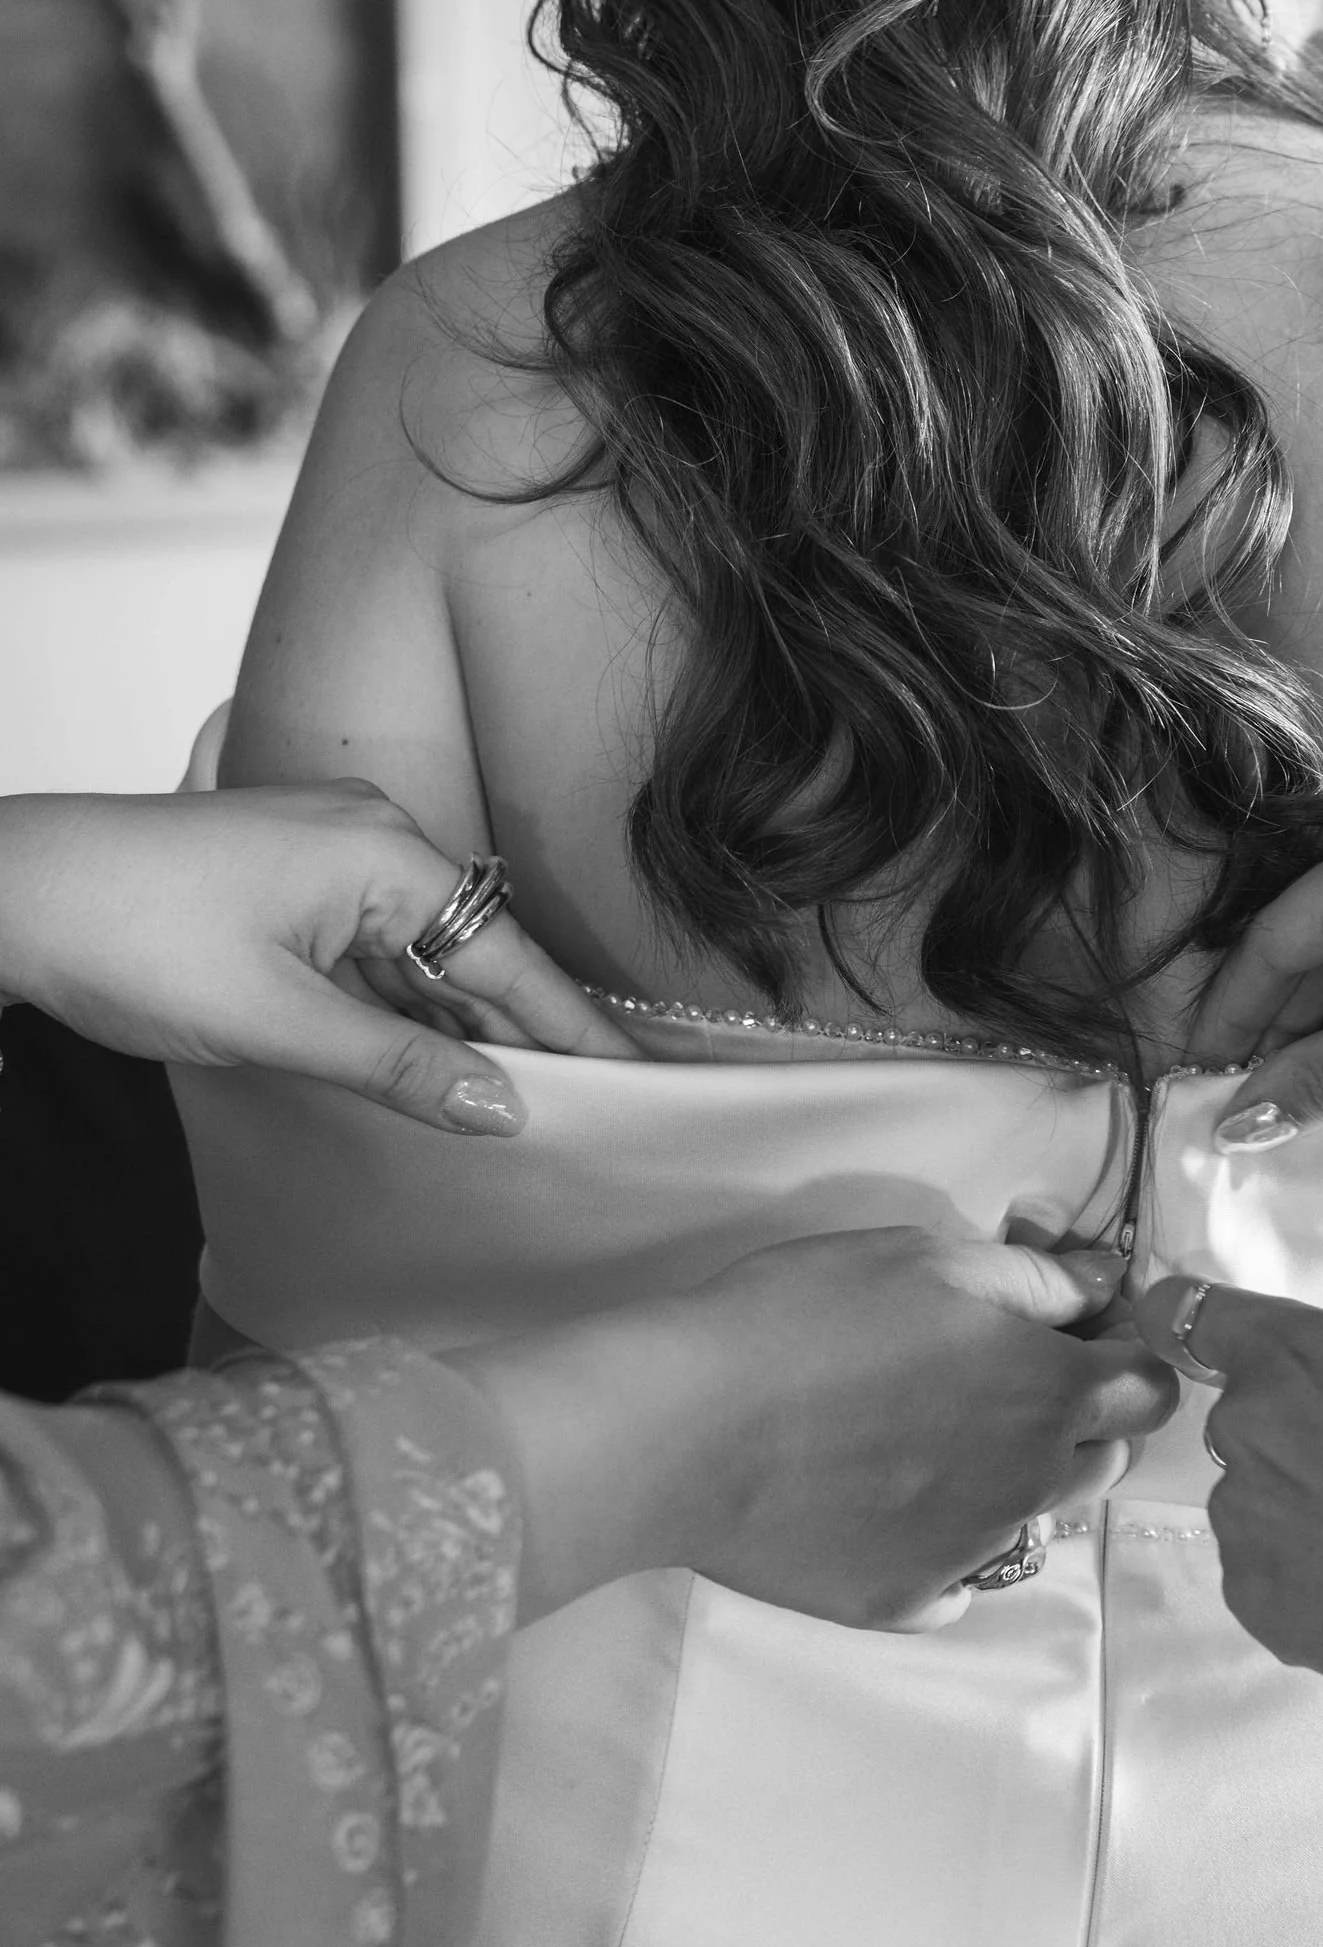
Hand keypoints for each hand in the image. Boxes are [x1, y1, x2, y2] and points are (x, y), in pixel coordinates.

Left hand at [0, 783, 635, 1134]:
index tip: (637, 1081)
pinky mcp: (289, 871)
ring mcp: (328, 848)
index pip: (510, 955)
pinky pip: (372, 943)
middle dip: (518, 1032)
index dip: (574, 1028)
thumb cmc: (131, 935)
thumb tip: (500, 1108)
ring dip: (450, 1024)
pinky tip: (417, 1061)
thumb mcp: (275, 1022)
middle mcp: (372, 834)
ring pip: (420, 952)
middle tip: (581, 1113)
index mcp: (385, 852)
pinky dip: (395, 1004)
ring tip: (506, 1104)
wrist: (14, 890)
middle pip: (474, 949)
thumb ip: (397, 1065)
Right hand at [462, 1228, 1177, 1629]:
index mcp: (1052, 1394)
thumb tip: (1102, 1285)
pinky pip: (958, 1581)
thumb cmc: (809, 1317)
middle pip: (1103, 1459)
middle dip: (1079, 1417)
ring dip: (1015, 1479)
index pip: (1152, 1387)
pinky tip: (884, 1504)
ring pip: (1034, 1519)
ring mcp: (971, 1556)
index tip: (1077, 1331)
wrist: (687, 1428)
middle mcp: (1031, 1485)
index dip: (1125, 1353)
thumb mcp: (929, 1260)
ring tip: (932, 1436)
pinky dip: (942, 1546)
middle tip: (996, 1376)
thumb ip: (1034, 1281)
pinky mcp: (904, 1603)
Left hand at [1137, 1276, 1322, 1676]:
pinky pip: (1262, 1574)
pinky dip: (1300, 1579)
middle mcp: (1244, 1422)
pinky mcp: (1247, 1590)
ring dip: (1297, 1516)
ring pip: (1253, 1506)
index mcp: (1290, 1351)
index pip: (1191, 1315)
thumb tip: (1300, 1374)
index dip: (1184, 1326)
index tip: (1182, 1337)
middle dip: (1289, 1447)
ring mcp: (1239, 1511)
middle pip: (1241, 1428)